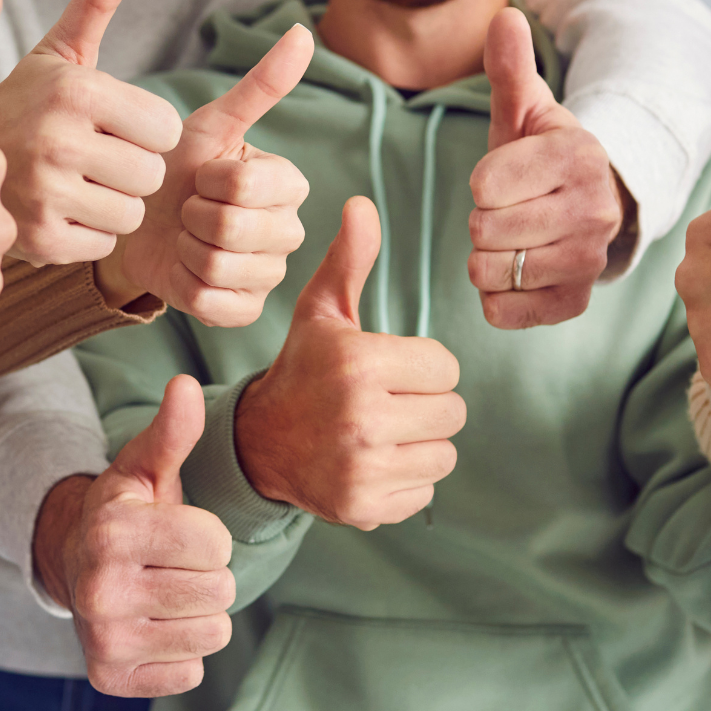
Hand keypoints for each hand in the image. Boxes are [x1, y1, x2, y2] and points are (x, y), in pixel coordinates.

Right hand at [0, 0, 181, 266]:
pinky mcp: (39, 239)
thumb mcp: (59, 53)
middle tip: (90, 161)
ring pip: (131, 213)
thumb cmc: (23, 107)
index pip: (166, 128)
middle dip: (130, 171)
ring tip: (74, 187)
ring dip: (112, 205)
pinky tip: (59, 213)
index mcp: (75, 90)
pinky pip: (105, 244)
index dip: (144, 131)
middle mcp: (59, 139)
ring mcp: (46, 192)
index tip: (108, 127)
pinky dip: (89, 235)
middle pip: (152, 174)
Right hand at [32, 376, 233, 697]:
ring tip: (166, 595)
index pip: (217, 543)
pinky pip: (191, 673)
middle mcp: (99, 589)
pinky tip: (153, 627)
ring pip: (212, 634)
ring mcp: (103, 639)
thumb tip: (185, 384)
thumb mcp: (146, 468)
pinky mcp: (110, 678)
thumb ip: (173, 431)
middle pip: (221, 590)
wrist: (72, 566)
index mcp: (111, 531)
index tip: (180, 532)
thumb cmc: (126, 513)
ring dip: (200, 615)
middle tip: (173, 566)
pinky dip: (182, 653)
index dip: (210, 536)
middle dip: (209, 575)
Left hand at [118, 25, 314, 326]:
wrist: (141, 221)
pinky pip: (214, 303)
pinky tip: (185, 269)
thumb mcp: (209, 125)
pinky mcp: (246, 311)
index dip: (206, 180)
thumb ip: (260, 86)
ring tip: (184, 236)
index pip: (243, 186)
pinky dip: (187, 286)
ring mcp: (271, 274)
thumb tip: (304, 32)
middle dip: (192, 216)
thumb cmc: (177, 168)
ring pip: (219, 267)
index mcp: (290, 183)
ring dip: (185, 249)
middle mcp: (291, 230)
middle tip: (186, 208)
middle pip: (231, 229)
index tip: (198, 174)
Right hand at [234, 197, 464, 528]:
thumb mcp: (322, 312)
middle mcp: (361, 418)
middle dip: (426, 406)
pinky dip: (405, 480)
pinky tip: (371, 463)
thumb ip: (350, 260)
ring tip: (380, 432)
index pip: (446, 368)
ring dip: (420, 443)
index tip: (388, 370)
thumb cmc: (303, 369)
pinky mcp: (364, 507)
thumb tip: (362, 204)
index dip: (423, 367)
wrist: (258, 442)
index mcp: (358, 363)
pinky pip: (424, 492)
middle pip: (452, 413)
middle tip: (386, 403)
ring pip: (444, 454)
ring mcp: (362, 469)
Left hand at [469, 8, 623, 328]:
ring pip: (489, 272)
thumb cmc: (539, 156)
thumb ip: (509, 67)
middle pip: (484, 230)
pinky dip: (494, 296)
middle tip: (506, 210)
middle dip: (480, 220)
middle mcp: (595, 211)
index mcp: (580, 155)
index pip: (484, 184)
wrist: (582, 208)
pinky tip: (515, 273)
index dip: (480, 181)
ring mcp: (588, 262)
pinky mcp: (574, 303)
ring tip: (510, 239)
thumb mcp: (524, 110)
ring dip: (484, 257)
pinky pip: (502, 311)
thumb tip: (504, 16)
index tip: (503, 177)